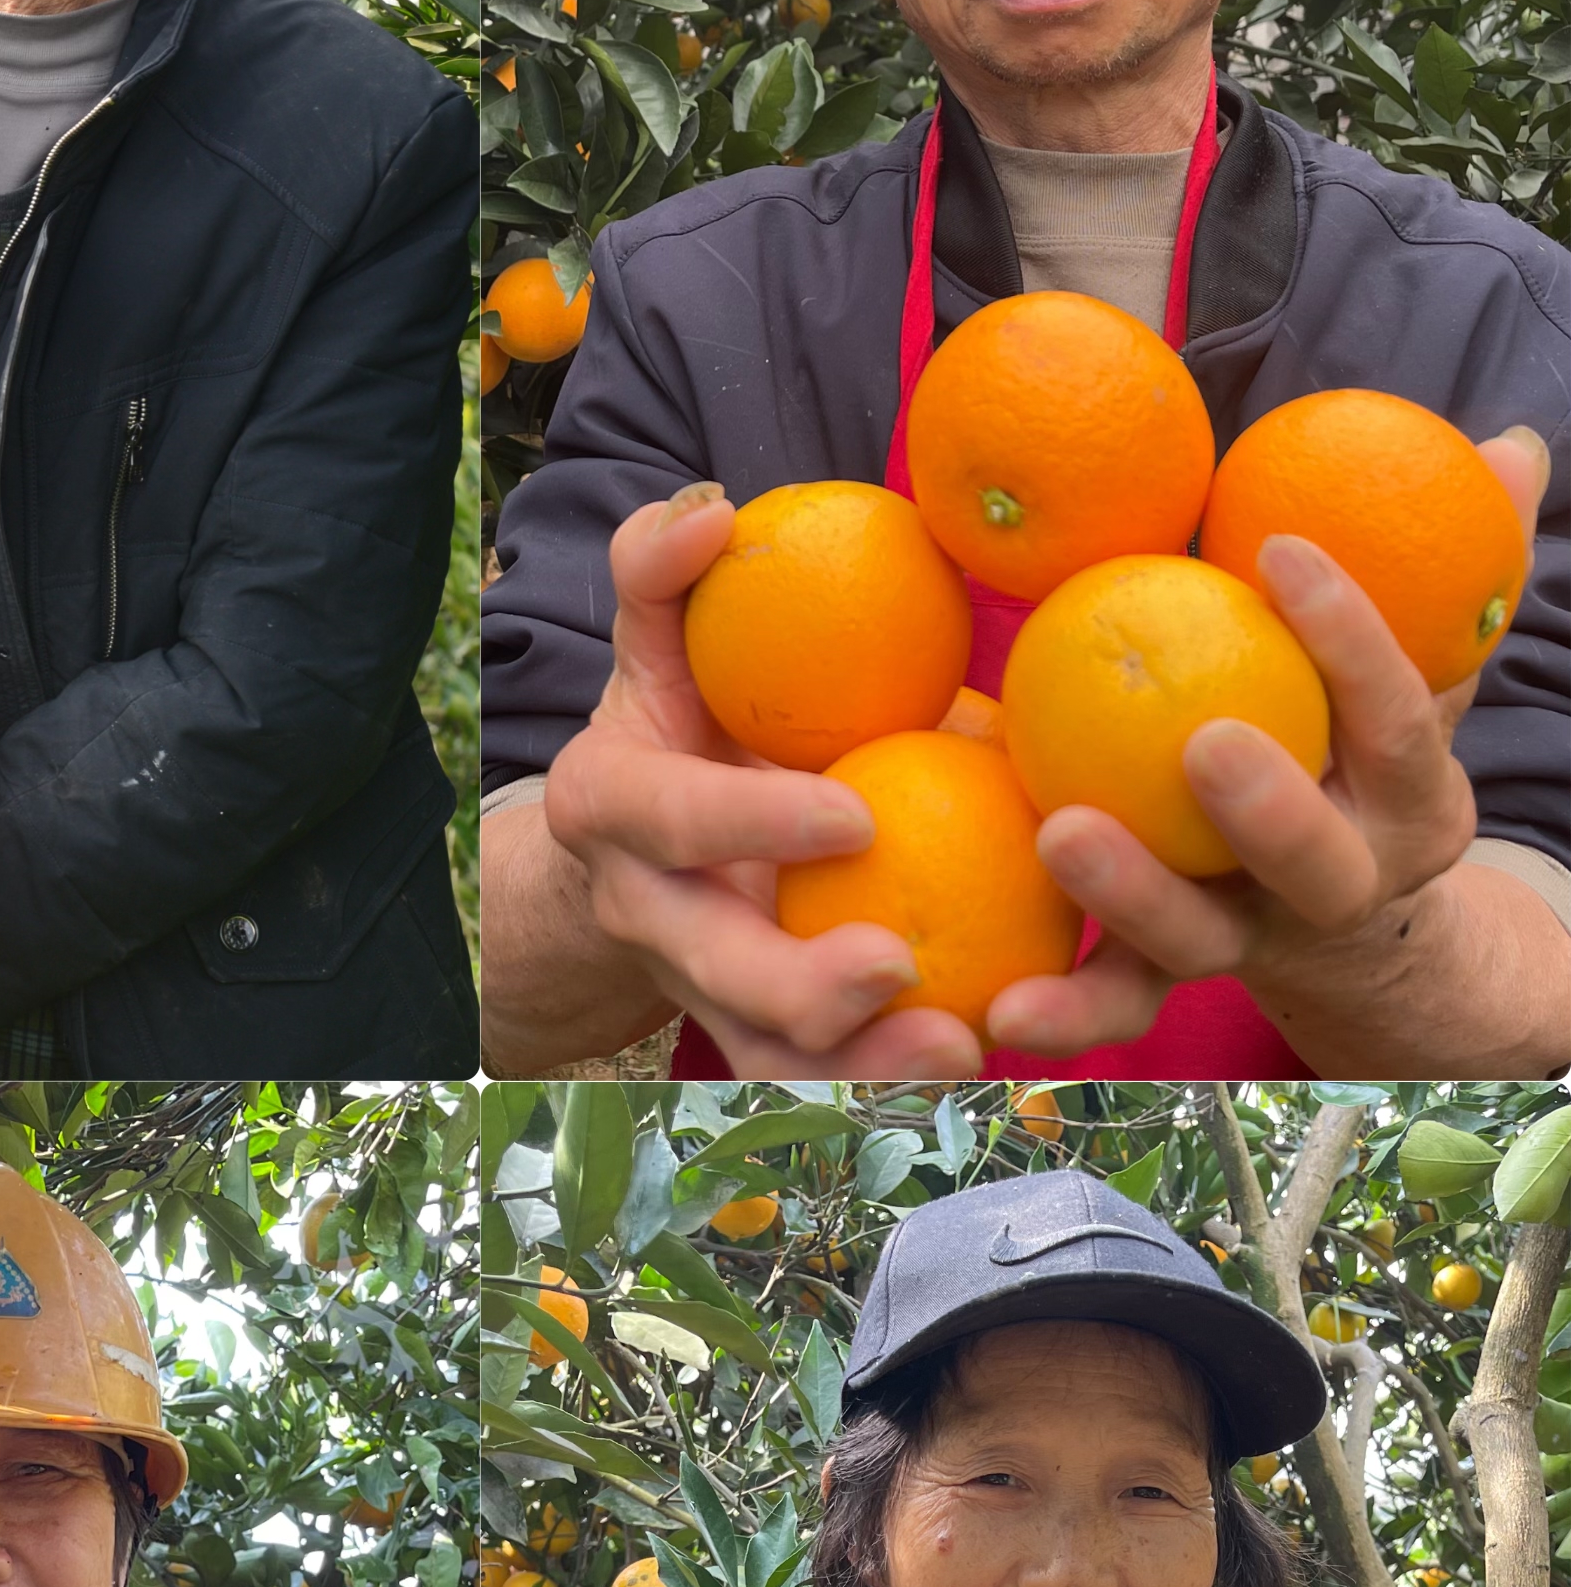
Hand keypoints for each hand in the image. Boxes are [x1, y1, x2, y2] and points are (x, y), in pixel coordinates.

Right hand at [541, 487, 987, 1078]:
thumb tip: (709, 506)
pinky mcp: (750, 1031)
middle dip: (795, 982)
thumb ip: (667, 570)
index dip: (747, 823)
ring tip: (958, 1049)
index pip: (669, 818)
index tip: (855, 813)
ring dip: (856, 1062)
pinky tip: (978, 1059)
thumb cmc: (682, 712)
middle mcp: (642, 909)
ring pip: (761, 1048)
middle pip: (706, 965)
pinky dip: (887, 1080)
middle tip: (898, 963)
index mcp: (609, 805)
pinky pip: (815, 1073)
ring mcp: (694, 982)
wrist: (638, 838)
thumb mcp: (661, 637)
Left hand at [983, 428, 1548, 1058]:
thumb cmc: (1349, 753)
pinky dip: (1062, 1016)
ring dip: (1135, 897)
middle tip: (1205, 738)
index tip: (1278, 546)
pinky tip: (994, 1008)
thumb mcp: (1403, 678)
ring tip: (1059, 832)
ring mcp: (1245, 941)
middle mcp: (1335, 887)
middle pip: (1315, 862)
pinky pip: (1112, 1005)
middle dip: (1273, 808)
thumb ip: (1440, 576)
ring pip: (1197, 942)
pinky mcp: (1157, 981)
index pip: (1395, 718)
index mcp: (1410, 805)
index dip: (1352, 636)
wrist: (1336, 918)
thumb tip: (1509, 446)